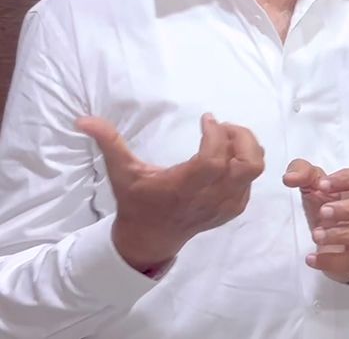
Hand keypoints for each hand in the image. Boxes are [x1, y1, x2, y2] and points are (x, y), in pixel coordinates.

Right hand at [76, 113, 264, 272]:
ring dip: (246, 148)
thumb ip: (109, 143)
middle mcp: (210, 198)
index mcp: (185, 188)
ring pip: (254, 170)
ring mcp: (226, 205)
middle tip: (223, 127)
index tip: (206, 119)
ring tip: (227, 138)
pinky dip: (244, 165)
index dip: (216, 134)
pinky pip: (251, 181)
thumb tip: (83, 120)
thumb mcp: (121, 173)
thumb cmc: (136, 203)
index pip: (214, 159)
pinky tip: (226, 158)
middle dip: (242, 138)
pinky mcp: (233, 209)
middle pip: (248, 163)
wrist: (149, 239)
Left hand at [284, 160, 348, 284]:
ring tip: (316, 234)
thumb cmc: (323, 207)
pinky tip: (311, 258)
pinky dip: (332, 260)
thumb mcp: (310, 186)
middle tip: (323, 212)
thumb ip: (301, 172)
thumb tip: (290, 178)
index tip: (322, 185)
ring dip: (343, 233)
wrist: (324, 243)